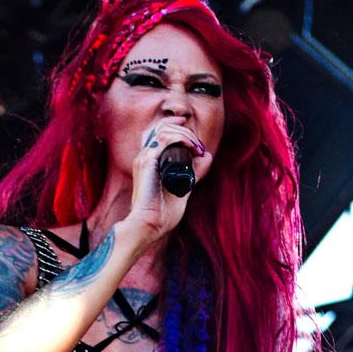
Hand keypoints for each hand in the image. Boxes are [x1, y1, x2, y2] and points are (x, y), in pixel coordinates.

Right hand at [126, 117, 210, 242]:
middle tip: (199, 147)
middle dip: (185, 132)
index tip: (196, 143)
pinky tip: (192, 148)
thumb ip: (194, 172)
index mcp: (150, 160)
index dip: (177, 128)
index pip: (160, 131)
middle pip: (163, 126)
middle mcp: (145, 156)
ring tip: (197, 149)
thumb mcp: (184, 186)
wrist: (150, 225)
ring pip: (164, 129)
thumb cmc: (163, 213)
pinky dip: (181, 139)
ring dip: (185, 135)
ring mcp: (144, 157)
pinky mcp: (147, 161)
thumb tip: (208, 155)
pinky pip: (164, 139)